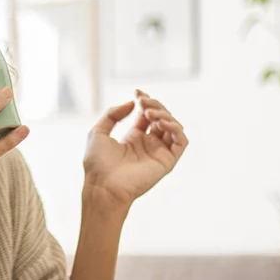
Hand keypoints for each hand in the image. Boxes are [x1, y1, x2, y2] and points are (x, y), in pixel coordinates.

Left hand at [82, 89, 186, 207]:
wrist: (103, 186)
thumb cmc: (97, 164)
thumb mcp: (98, 132)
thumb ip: (113, 114)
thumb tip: (132, 103)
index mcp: (133, 139)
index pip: (147, 115)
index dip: (145, 101)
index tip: (138, 93)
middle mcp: (148, 145)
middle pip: (161, 118)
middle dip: (154, 105)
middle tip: (143, 102)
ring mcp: (158, 153)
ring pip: (173, 127)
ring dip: (165, 115)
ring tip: (149, 113)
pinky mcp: (167, 162)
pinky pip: (181, 142)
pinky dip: (175, 129)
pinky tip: (160, 123)